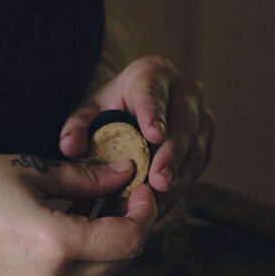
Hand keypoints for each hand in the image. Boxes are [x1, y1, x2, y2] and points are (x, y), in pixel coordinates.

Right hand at [0, 152, 156, 275]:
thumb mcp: (28, 168)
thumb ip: (83, 176)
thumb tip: (124, 173)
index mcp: (56, 244)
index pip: (128, 240)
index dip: (144, 214)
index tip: (141, 188)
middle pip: (118, 261)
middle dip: (128, 227)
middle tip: (123, 193)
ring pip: (92, 273)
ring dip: (102, 242)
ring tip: (89, 204)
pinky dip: (74, 255)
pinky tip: (59, 225)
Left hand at [58, 55, 213, 210]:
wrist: (135, 108)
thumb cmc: (111, 108)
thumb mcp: (89, 111)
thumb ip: (77, 126)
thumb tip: (70, 147)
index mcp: (153, 73)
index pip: (154, 92)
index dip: (155, 114)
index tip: (154, 135)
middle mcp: (185, 91)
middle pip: (184, 122)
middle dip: (172, 153)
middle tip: (159, 180)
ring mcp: (201, 118)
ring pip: (196, 148)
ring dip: (179, 175)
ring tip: (160, 196)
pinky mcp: (204, 144)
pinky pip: (196, 167)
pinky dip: (179, 187)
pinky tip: (162, 203)